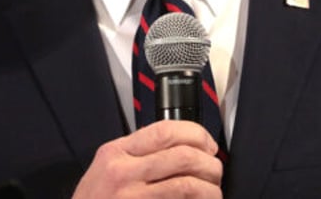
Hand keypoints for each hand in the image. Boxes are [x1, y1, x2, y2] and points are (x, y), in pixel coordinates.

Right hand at [72, 120, 222, 197]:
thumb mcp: (105, 169)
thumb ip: (135, 154)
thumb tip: (179, 145)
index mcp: (116, 153)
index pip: (165, 130)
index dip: (196, 134)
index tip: (207, 144)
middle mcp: (123, 173)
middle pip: (182, 155)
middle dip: (209, 162)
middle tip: (215, 170)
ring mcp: (132, 198)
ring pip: (187, 183)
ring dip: (209, 188)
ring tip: (213, 191)